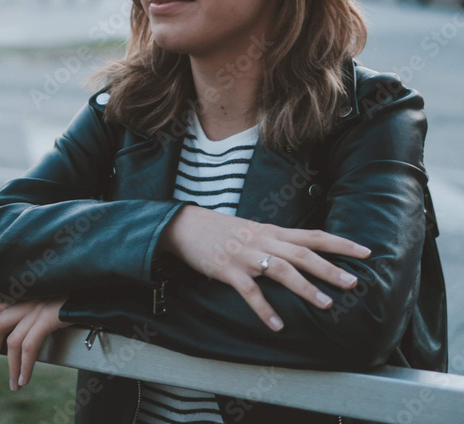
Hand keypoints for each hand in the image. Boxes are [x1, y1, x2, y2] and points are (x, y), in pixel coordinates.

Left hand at [0, 295, 70, 390]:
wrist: (98, 282)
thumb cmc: (79, 288)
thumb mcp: (54, 292)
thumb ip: (39, 302)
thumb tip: (27, 324)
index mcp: (27, 288)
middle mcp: (29, 294)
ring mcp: (38, 304)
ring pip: (12, 340)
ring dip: (10, 366)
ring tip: (13, 383)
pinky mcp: (49, 315)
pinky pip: (29, 346)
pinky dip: (24, 366)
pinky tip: (24, 379)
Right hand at [159, 205, 371, 331]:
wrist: (187, 227)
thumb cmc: (224, 231)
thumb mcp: (255, 231)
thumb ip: (278, 242)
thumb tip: (305, 255)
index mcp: (273, 232)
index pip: (314, 235)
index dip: (340, 243)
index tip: (366, 252)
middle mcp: (264, 241)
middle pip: (303, 253)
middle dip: (330, 267)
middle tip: (354, 281)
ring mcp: (247, 255)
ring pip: (282, 270)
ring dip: (305, 287)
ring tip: (326, 304)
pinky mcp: (229, 271)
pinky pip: (250, 291)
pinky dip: (264, 309)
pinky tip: (278, 326)